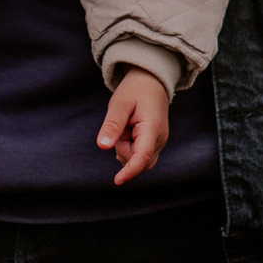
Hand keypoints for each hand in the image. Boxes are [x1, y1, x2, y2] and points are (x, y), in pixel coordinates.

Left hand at [98, 67, 172, 184]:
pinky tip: (127, 133)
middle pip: (136, 158)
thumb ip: (112, 125)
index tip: (117, 180)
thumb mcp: (119, 104)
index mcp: (153, 129)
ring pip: (137, 158)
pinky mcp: (155, 143)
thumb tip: (102, 146)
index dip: (130, 170)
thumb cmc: (135, 90)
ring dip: (125, 147)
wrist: (151, 81)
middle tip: (121, 124)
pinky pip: (139, 155)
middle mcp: (160, 139)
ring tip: (126, 125)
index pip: (142, 156)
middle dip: (122, 147)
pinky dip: (129, 148)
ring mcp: (159, 142)